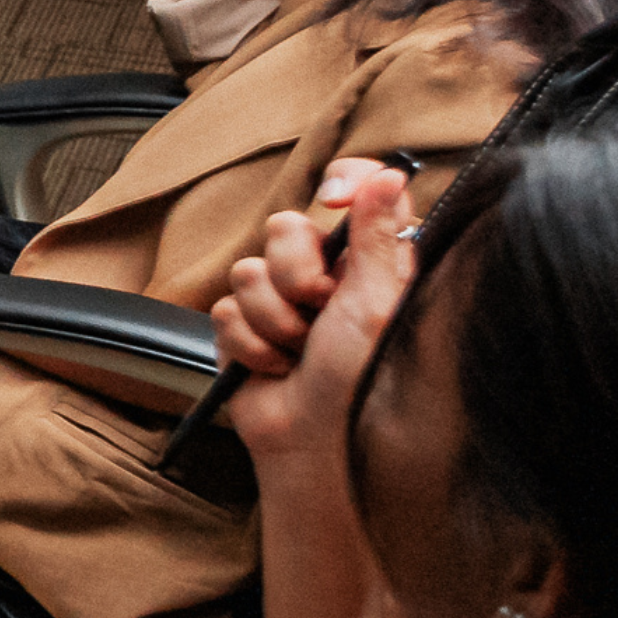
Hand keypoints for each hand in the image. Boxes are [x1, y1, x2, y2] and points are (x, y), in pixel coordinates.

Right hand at [211, 161, 417, 466]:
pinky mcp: (242, 328)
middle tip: (319, 309)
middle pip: (286, 227)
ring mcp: (280, 301)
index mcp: (367, 261)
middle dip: (296, 274)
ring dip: (274, 320)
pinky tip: (273, 368)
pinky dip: (250, 344)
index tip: (333, 198)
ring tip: (298, 352)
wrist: (312, 444)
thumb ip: (379, 235)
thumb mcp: (378, 303)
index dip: (342, 182)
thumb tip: (391, 173)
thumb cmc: (358, 382)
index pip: (356, 191)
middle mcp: (324, 274)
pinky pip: (226, 309)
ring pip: (249, 270)